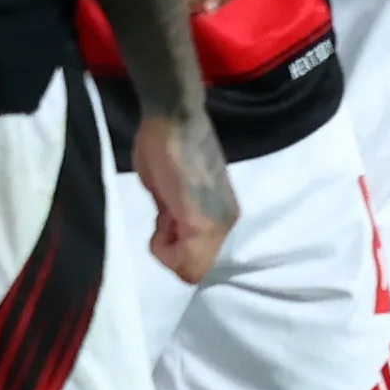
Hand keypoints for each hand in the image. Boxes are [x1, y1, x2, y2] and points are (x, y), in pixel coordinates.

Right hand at [129, 107, 234, 287]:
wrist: (173, 121)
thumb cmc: (168, 149)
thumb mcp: (172, 195)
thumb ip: (176, 219)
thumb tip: (172, 236)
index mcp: (222, 217)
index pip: (197, 263)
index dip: (171, 251)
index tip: (163, 220)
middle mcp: (227, 224)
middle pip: (192, 269)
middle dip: (168, 250)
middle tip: (163, 214)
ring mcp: (220, 224)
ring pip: (188, 268)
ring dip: (166, 245)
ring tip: (165, 207)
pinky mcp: (204, 221)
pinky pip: (183, 260)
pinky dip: (162, 245)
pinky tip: (164, 211)